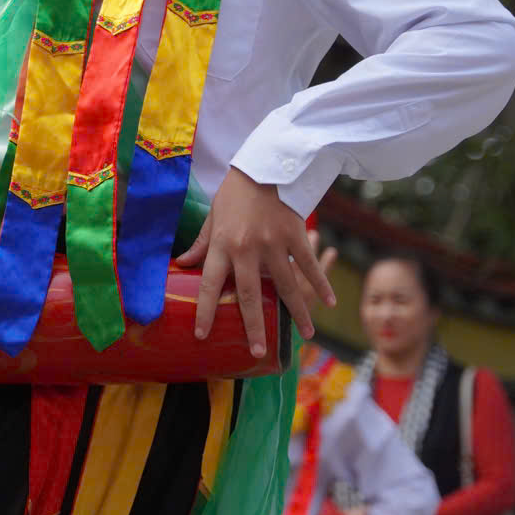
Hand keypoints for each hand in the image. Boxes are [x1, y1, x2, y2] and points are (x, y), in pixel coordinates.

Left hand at [176, 170, 334, 356]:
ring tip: (305, 335)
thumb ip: (201, 243)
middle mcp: (246, 248)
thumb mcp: (213, 216)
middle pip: (249, 295)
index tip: (202, 336)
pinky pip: (308, 265)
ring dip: (297, 312)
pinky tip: (330, 302)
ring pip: (286, 286)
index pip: (210, 285)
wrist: (264, 164)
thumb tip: (183, 264)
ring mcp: (273, 243)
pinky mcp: (295, 235)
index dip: (205, 311)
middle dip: (253, 326)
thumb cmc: (235, 192)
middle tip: (258, 350)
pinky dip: (321, 283)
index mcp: (222, 244)